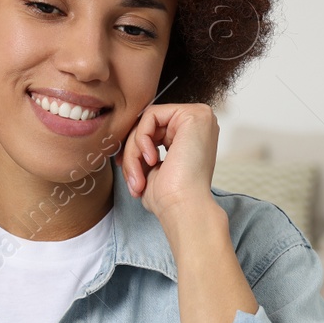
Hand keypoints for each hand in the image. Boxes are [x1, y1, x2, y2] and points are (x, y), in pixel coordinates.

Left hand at [120, 102, 220, 223]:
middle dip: (132, 153)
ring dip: (134, 151)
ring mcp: (199, 117)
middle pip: (149, 126)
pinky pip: (151, 115)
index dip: (135, 150)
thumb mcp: (152, 169)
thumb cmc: (171, 197)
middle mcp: (198, 124)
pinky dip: (142, 138)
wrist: (184, 208)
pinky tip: (151, 159)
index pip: (154, 131)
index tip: (129, 173)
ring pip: (147, 122)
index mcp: (192, 137)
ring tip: (138, 177)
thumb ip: (144, 150)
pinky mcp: (193, 115)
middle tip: (133, 179)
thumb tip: (125, 143)